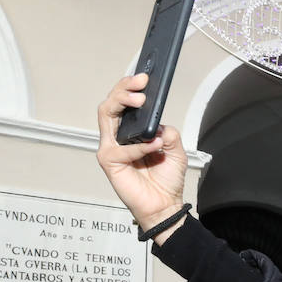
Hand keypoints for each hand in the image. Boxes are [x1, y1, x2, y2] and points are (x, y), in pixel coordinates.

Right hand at [95, 74, 187, 240]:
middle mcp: (118, 136)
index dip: (130, 87)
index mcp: (132, 131)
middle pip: (111, 103)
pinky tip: (154, 146)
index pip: (124, 102)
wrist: (165, 204)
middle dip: (124, 88)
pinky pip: (120, 148)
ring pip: (106, 115)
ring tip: (141, 101)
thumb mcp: (175, 149)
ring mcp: (111, 148)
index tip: (144, 77)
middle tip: (141, 83)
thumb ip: (167, 131)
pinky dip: (138, 146)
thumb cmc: (166, 178)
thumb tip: (156, 124)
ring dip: (122, 103)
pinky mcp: (109, 162)